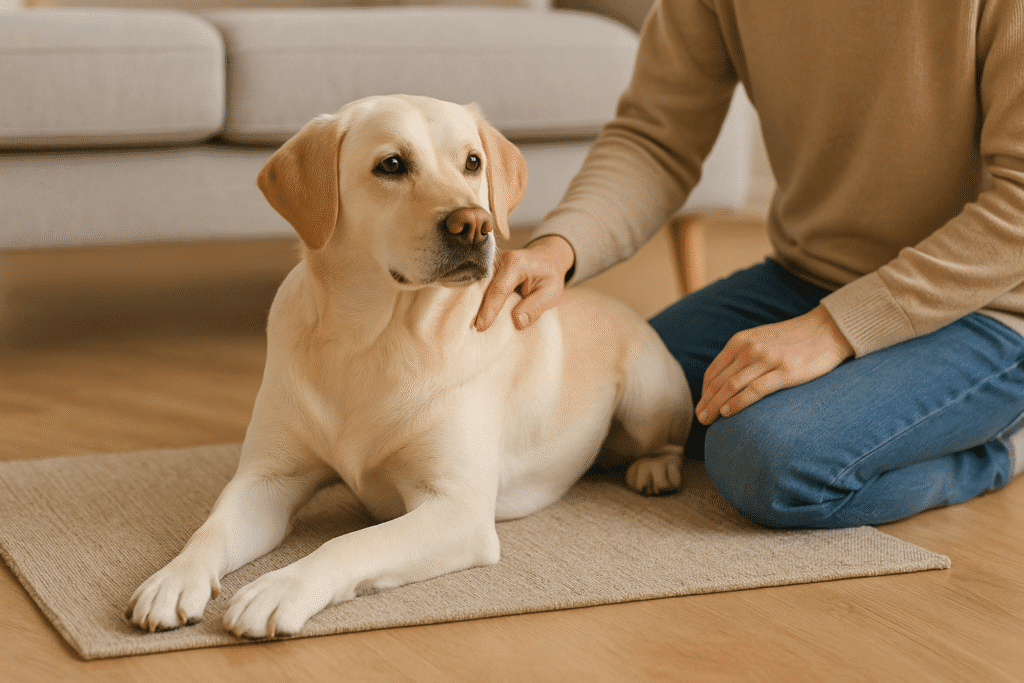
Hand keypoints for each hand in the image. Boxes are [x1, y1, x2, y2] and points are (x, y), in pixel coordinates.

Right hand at [476, 235, 574, 330]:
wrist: (547, 259)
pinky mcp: (489, 270)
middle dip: (476, 308)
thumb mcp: (552, 293)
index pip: (500, 289)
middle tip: (469, 329)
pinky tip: (474, 314)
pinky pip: (481, 286)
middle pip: (485, 287)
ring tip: (469, 324)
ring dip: (475, 304)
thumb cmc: (550, 277)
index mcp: (517, 263)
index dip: (490, 309)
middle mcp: (501, 260)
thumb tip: (518, 321)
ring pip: (480, 286)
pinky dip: (478, 300)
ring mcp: (493, 264)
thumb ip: (535, 306)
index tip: (482, 327)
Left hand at [695, 305, 853, 424]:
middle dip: (706, 402)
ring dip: (716, 406)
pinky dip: (737, 403)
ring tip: (708, 420)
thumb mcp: (761, 339)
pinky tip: (728, 413)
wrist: (827, 330)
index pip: (714, 370)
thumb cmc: (793, 339)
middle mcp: (750, 348)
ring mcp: (767, 359)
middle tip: (701, 418)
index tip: (702, 405)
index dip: (704, 391)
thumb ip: (742, 354)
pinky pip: (754, 390)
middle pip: (719, 381)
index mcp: (740, 341)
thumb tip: (725, 378)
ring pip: (732, 386)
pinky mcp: (785, 372)